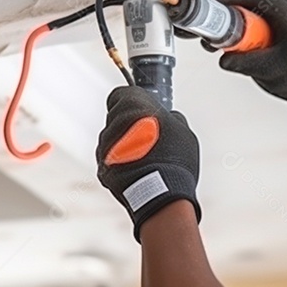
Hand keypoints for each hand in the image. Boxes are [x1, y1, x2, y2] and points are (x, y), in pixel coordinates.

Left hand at [96, 86, 200, 239]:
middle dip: (130, 127)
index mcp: (131, 106)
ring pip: (112, 141)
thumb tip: (170, 117)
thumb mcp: (184, 131)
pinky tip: (139, 172)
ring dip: (125, 147)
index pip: (121, 94)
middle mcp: (112, 124)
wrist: (162, 193)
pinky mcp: (102, 169)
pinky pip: (111, 162)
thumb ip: (172, 118)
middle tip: (150, 138)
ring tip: (147, 160)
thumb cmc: (173, 159)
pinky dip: (121, 165)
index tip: (143, 109)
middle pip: (117, 119)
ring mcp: (105, 148)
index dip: (132, 101)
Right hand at [212, 0, 286, 120]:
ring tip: (219, 34)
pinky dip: (239, 24)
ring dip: (233, 16)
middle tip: (213, 20)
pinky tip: (231, 38)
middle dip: (231, 6)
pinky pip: (254, 17)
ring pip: (253, 6)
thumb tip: (224, 59)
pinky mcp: (274, 26)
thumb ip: (246, 64)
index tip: (218, 4)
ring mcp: (281, 19)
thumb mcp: (269, 71)